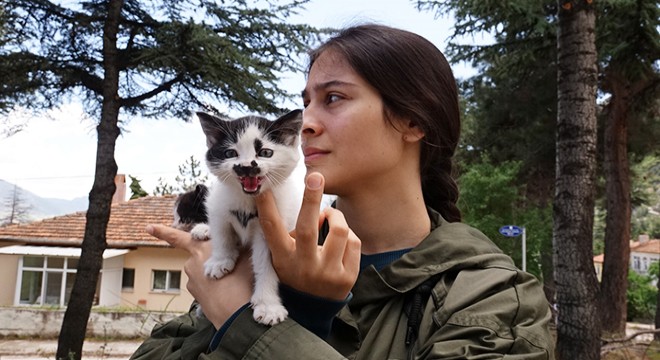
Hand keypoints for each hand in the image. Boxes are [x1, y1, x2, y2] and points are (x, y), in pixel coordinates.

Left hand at [145, 224, 253, 328]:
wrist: (237, 315)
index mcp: (202, 249)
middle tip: (227, 262)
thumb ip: (237, 243)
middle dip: (210, 256)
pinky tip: (226, 289)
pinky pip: (204, 284)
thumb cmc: (243, 282)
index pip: (180, 237)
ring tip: (232, 279)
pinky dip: (213, 284)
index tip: (148, 228)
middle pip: (198, 253)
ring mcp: (192, 281)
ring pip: (202, 269)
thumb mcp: (247, 255)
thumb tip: (237, 238)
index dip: (164, 232)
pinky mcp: (195, 295)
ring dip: (213, 271)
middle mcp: (192, 263)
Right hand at [256, 172, 360, 300]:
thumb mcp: (282, 257)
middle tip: (315, 177)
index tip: (263, 189)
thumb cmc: (296, 272)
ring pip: (339, 230)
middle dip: (311, 199)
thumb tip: (305, 202)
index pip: (272, 230)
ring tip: (329, 217)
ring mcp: (327, 273)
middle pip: (307, 227)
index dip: (267, 208)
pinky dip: (347, 233)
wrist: (314, 308)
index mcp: (283, 259)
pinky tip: (340, 239)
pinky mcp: (348, 277)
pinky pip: (353, 241)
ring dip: (335, 216)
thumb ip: (287, 234)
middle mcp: (304, 266)